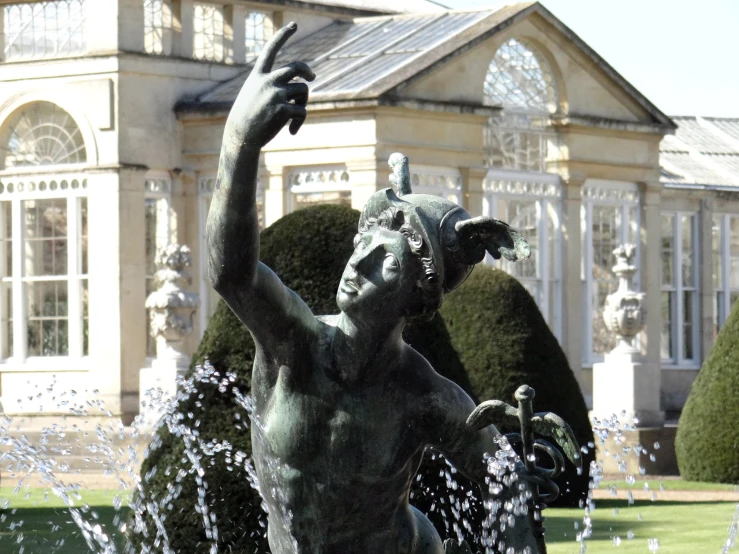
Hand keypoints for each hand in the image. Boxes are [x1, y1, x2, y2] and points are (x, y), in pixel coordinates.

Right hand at [228, 22, 314, 146]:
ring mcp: (276, 94)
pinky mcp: (284, 109)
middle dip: (307, 71)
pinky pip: (302, 111)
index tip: (293, 25)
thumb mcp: (254, 94)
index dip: (282, 36)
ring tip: (293, 115)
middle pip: (297, 67)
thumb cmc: (247, 117)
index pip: (271, 50)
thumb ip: (272, 85)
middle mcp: (268, 80)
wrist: (240, 136)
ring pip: (303, 90)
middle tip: (311, 78)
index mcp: (258, 75)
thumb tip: (300, 86)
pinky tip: (291, 131)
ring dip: (302, 101)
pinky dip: (299, 121)